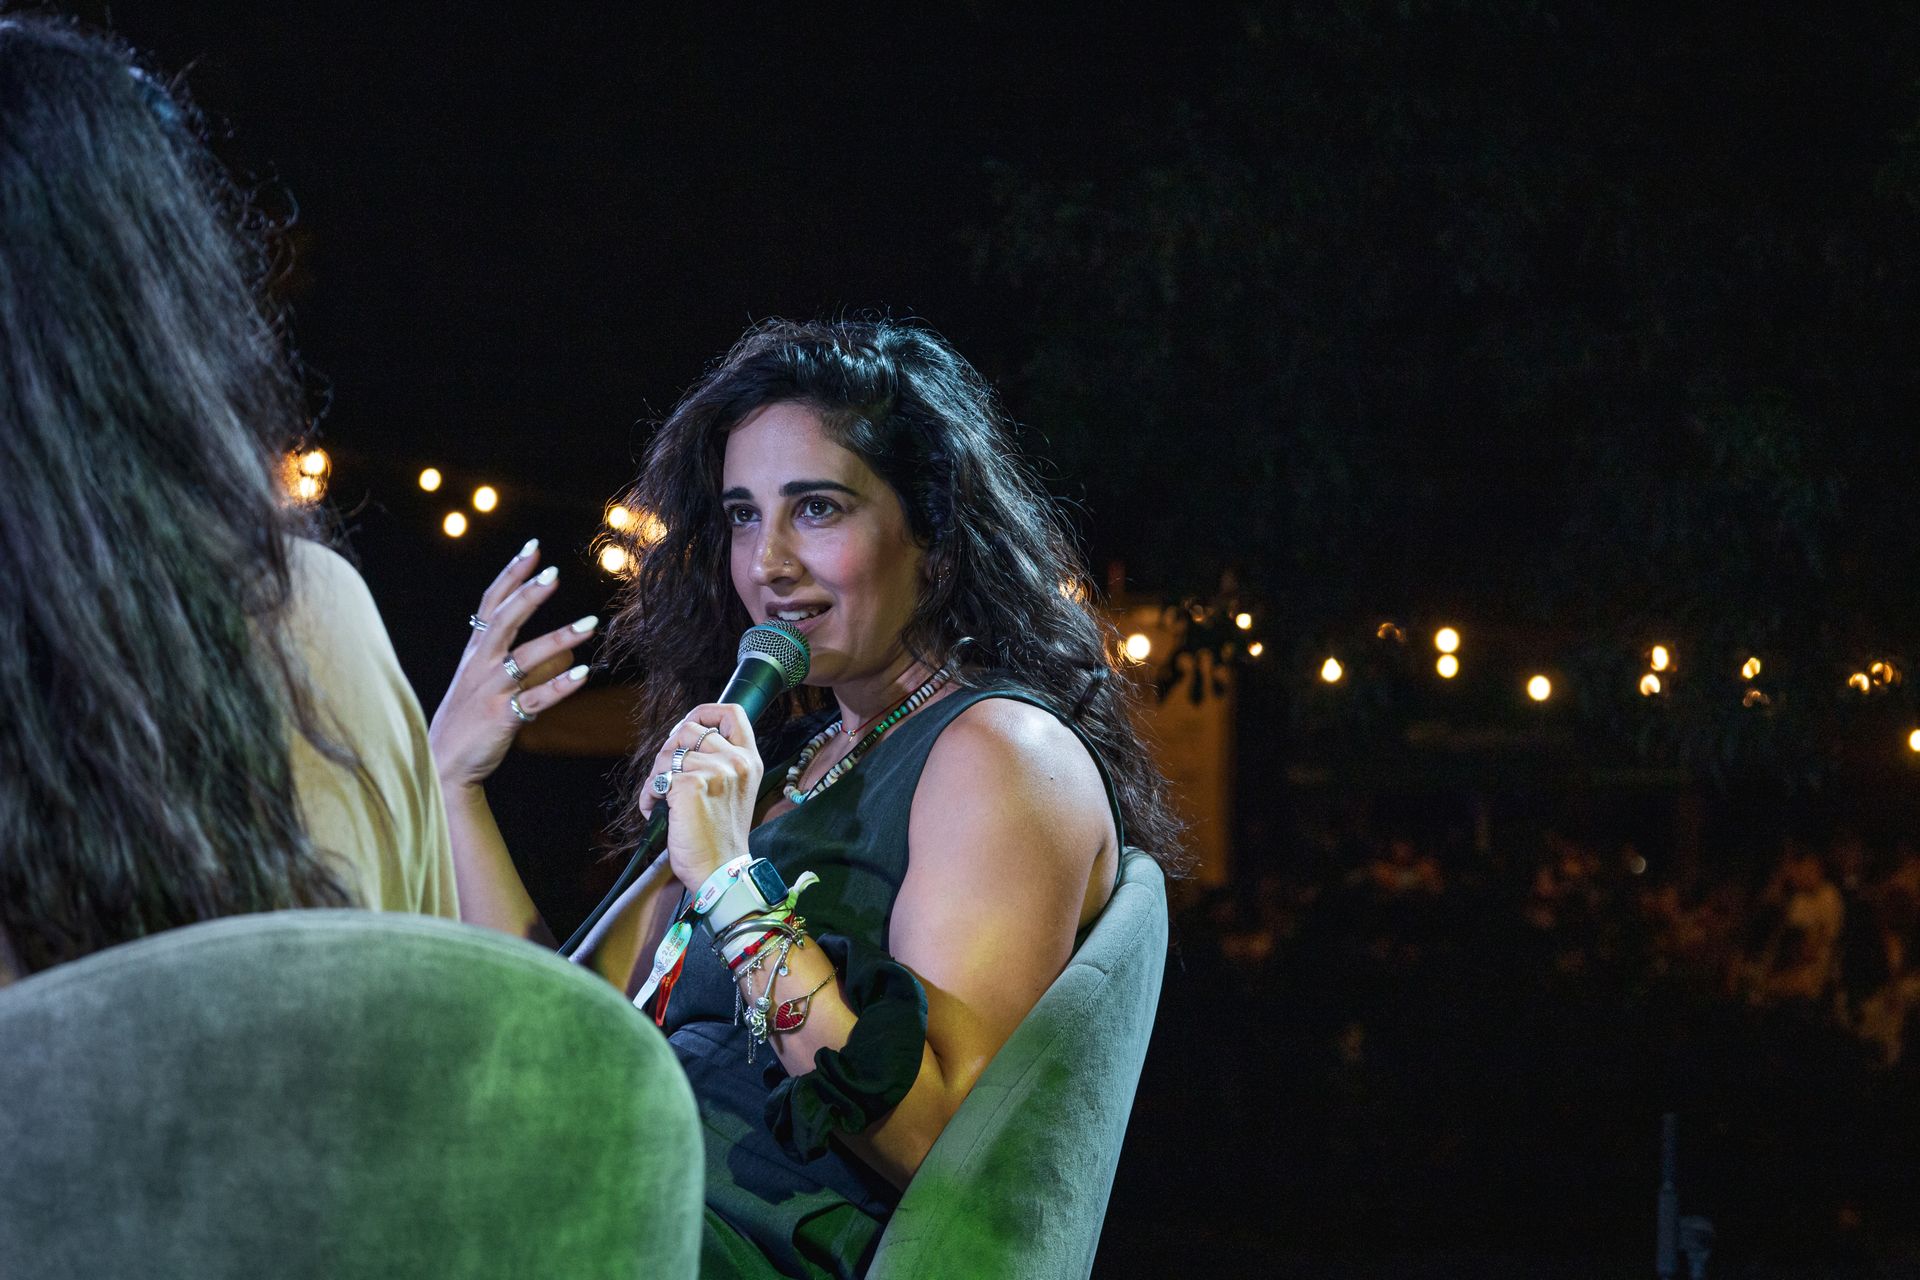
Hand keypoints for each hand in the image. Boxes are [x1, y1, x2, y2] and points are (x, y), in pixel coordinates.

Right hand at [428, 540, 598, 790]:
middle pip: (504, 621)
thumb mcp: (484, 683)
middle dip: (528, 595)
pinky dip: (559, 687)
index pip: (492, 604)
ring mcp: (489, 690)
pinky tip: (584, 674)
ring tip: (590, 625)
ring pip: (524, 658)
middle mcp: (480, 665)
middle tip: (555, 574)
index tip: (533, 549)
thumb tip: (563, 655)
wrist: (442, 763)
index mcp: (476, 652)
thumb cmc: (468, 719)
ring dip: (559, 640)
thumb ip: (518, 664)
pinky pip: (533, 700)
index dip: (512, 575)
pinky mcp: (500, 717)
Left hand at [638, 703, 762, 891]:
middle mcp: (736, 761)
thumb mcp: (733, 791)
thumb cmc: (721, 837)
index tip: (689, 725)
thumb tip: (683, 740)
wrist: (721, 871)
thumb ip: (719, 763)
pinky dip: (648, 796)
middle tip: (666, 776)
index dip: (705, 711)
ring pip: (667, 753)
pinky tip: (655, 811)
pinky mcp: (690, 785)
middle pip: (689, 728)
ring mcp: (714, 771)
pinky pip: (656, 779)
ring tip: (661, 800)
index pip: (731, 714)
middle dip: (668, 749)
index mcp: (749, 761)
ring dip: (657, 776)